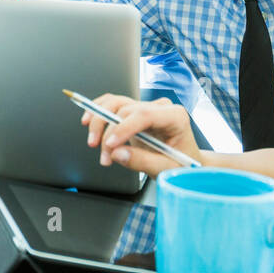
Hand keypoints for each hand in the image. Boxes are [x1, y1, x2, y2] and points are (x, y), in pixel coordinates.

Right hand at [81, 94, 201, 176]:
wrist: (185, 162)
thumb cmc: (182, 164)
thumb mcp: (166, 169)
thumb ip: (143, 162)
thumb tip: (118, 153)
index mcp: (175, 117)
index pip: (144, 114)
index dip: (123, 128)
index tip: (110, 145)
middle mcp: (160, 108)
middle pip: (125, 109)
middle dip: (108, 134)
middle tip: (104, 157)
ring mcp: (146, 108)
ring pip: (114, 103)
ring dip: (99, 122)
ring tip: (94, 143)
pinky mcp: (134, 112)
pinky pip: (112, 104)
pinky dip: (98, 111)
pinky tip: (88, 121)